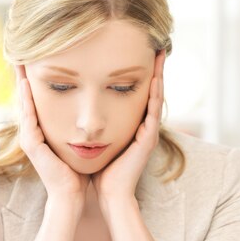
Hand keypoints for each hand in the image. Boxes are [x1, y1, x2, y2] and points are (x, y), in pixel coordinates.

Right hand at [15, 65, 89, 205]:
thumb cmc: (77, 172)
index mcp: (41, 132)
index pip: (36, 101)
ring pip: (23, 104)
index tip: (35, 59)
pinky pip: (28, 117)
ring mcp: (29, 139)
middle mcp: (31, 133)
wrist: (71, 195)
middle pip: (25, 99)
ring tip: (19, 61)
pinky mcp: (31, 145)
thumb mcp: (75, 142)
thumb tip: (89, 112)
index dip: (34, 81)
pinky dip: (26, 100)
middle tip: (21, 53)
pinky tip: (25, 84)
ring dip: (20, 82)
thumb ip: (76, 127)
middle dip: (23, 76)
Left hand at [91, 50, 164, 207]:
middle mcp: (143, 126)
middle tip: (154, 46)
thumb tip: (80, 113)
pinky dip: (155, 94)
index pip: (137, 94)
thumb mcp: (98, 141)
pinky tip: (155, 79)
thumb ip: (95, 127)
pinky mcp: (148, 139)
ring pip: (156, 97)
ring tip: (159, 55)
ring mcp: (148, 132)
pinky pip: (153, 112)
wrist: (110, 194)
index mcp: (132, 126)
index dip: (139, 75)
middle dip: (153, 70)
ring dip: (158, 76)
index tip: (136, 54)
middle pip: (151, 91)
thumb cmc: (101, 171)